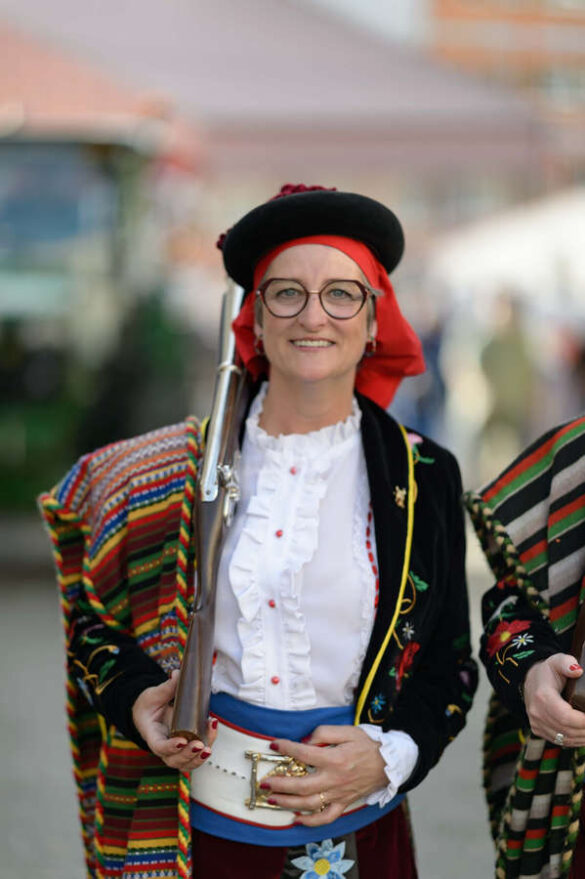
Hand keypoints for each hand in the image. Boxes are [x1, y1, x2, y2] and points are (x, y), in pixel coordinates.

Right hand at [132, 669, 217, 769]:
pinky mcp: (187, 747)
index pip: (159, 747)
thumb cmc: (148, 705)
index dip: (170, 747)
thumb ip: (166, 688)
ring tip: (208, 747)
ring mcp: (176, 751)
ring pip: (187, 762)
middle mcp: (164, 747)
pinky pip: (196, 754)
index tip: (181, 741)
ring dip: (199, 758)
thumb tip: (178, 674)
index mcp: (152, 735)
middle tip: (199, 745)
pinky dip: (206, 746)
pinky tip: (212, 729)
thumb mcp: (153, 695)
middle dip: (188, 755)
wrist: (149, 712)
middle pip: (175, 760)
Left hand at [259, 725, 386, 826]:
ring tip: (272, 798)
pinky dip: (310, 821)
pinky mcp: (343, 803)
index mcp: (334, 759)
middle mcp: (334, 779)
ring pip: (309, 804)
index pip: (304, 753)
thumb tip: (306, 740)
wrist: (389, 763)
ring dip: (287, 802)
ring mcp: (338, 794)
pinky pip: (325, 817)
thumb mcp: (347, 731)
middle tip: (264, 781)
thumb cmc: (367, 745)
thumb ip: (324, 733)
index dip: (287, 748)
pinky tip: (296, 818)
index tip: (274, 744)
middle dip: (280, 784)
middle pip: (301, 785)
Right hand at [523, 653, 584, 745]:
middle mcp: (537, 712)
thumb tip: (578, 670)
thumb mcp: (557, 661)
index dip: (583, 721)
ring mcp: (537, 723)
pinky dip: (575, 741)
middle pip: (567, 730)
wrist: (530, 681)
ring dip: (583, 737)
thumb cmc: (548, 672)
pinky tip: (584, 734)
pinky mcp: (538, 730)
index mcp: (542, 696)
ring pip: (565, 739)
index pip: (565, 717)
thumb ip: (567, 663)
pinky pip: (560, 741)